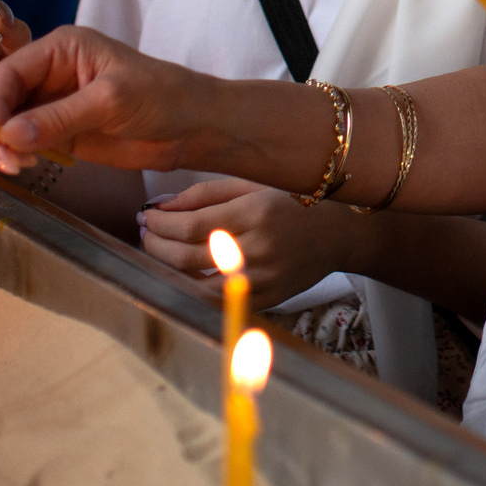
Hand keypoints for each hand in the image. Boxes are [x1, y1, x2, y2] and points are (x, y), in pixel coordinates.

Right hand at [0, 25, 219, 176]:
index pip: (7, 70)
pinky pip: (22, 138)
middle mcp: (50, 71)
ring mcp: (52, 101)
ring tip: (15, 166)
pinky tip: (24, 165)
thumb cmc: (162, 97)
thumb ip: (59, 118)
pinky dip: (15, 153)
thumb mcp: (111, 101)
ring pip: (6, 119)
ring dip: (1, 144)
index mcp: (60, 47)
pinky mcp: (58, 129)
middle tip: (4, 159)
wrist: (191, 127)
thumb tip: (8, 135)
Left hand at [137, 177, 356, 309]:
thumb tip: (161, 207)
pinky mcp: (267, 300)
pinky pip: (220, 301)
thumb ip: (205, 194)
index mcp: (256, 213)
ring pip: (198, 285)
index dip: (160, 224)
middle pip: (188, 257)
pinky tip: (187, 272)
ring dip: (170, 269)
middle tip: (146, 232)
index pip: (191, 226)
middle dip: (157, 245)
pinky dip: (196, 287)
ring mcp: (264, 280)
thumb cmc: (293, 200)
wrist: (340, 233)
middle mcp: (259, 249)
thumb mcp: (253, 184)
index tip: (146, 216)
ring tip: (160, 251)